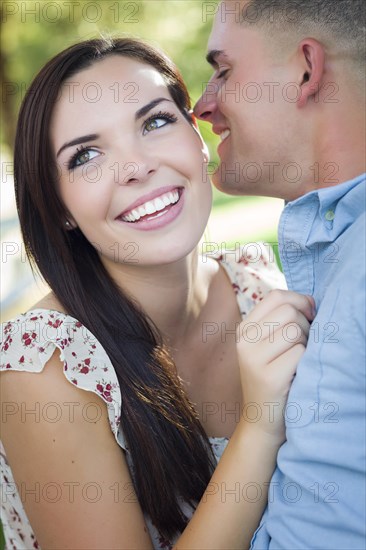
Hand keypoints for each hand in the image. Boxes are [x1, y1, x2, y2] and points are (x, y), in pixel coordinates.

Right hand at [237, 289, 314, 441]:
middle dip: (305, 325)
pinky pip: (300, 353)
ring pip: (295, 330)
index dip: (299, 301)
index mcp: (244, 328)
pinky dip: (305, 361)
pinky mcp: (268, 377)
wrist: (262, 418)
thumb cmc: (273, 376)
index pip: (276, 296)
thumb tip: (309, 301)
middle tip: (302, 345)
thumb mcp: (268, 343)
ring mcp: (253, 359)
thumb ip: (282, 318)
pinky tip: (296, 373)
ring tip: (298, 359)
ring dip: (306, 343)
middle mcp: (243, 340)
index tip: (308, 316)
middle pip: (289, 311)